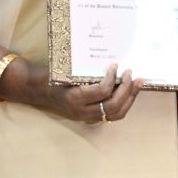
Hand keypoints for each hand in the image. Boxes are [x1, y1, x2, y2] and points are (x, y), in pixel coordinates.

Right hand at [23, 63, 142, 122]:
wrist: (39, 89)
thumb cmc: (53, 75)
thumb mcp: (67, 70)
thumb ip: (87, 70)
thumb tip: (112, 61)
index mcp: (75, 99)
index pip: (101, 92)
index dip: (112, 78)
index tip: (116, 65)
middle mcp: (82, 111)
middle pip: (113, 105)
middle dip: (126, 88)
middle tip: (131, 72)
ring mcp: (87, 116)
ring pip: (116, 113)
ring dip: (130, 97)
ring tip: (138, 82)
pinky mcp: (91, 117)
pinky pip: (113, 115)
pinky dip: (125, 103)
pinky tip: (131, 91)